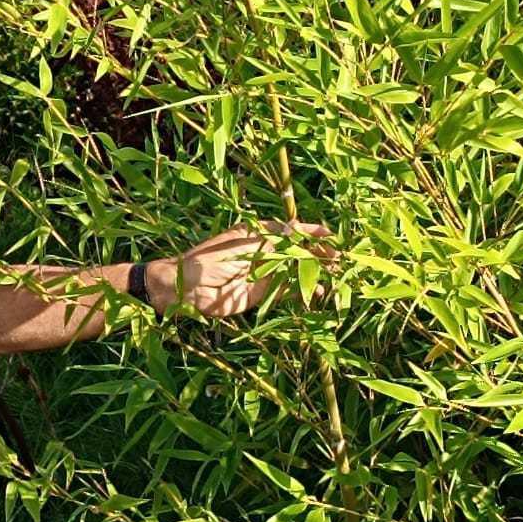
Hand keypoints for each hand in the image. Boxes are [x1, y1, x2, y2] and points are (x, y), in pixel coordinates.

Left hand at [149, 219, 335, 318]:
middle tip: (339, 259)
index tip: (330, 235)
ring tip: (335, 277)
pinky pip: (286, 292)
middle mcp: (263, 253)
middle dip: (318, 255)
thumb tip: (295, 227)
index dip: (310, 233)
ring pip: (295, 272)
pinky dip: (303, 293)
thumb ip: (269, 241)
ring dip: (315, 274)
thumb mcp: (239, 247)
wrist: (183, 291)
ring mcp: (263, 274)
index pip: (289, 231)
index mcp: (256, 234)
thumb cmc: (206, 261)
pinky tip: (319, 294)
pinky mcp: (260, 294)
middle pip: (297, 252)